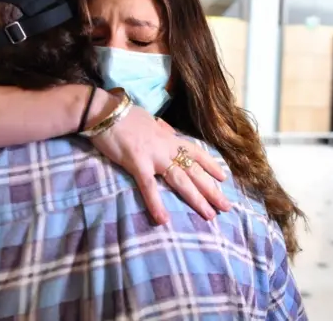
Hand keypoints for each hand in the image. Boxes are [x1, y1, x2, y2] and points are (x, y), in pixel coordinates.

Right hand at [90, 105, 231, 223]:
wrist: (105, 111)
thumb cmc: (123, 115)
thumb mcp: (148, 121)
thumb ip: (159, 130)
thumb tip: (167, 131)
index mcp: (169, 137)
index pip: (196, 152)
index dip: (211, 165)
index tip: (224, 178)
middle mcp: (166, 148)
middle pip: (194, 171)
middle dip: (211, 190)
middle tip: (226, 207)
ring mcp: (154, 156)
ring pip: (181, 180)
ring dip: (196, 199)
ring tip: (209, 215)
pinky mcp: (137, 164)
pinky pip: (149, 187)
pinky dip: (156, 204)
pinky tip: (163, 220)